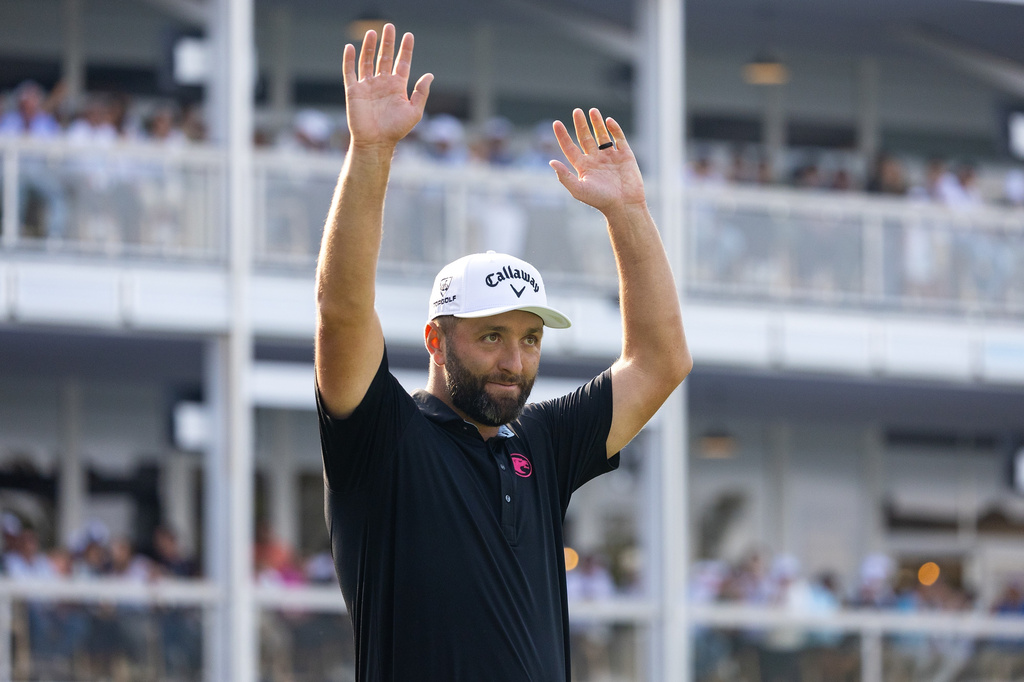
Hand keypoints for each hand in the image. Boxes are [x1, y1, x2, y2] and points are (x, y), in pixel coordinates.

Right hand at [343, 24, 432, 149]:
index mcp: (397, 87)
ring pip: (367, 61)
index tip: (409, 36)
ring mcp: (367, 86)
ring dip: (370, 46)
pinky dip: (349, 59)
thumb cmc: (396, 130)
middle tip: (390, 26)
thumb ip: (421, 92)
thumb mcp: (414, 111)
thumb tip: (430, 75)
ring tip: (373, 32)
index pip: (402, 63)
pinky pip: (350, 72)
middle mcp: (382, 83)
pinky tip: (351, 47)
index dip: (405, 49)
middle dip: (388, 42)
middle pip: (385, 57)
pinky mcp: (353, 91)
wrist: (376, 142)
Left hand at [550, 108, 646, 214]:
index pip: (570, 148)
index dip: (563, 136)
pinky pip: (619, 138)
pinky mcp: (625, 155)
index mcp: (583, 167)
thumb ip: (564, 176)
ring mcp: (610, 157)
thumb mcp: (578, 190)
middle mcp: (595, 160)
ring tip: (592, 111)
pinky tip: (608, 121)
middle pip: (586, 138)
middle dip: (581, 125)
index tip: (556, 123)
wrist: (624, 205)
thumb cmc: (600, 200)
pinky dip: (614, 129)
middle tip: (576, 111)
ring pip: (602, 135)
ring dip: (597, 123)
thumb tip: (551, 162)